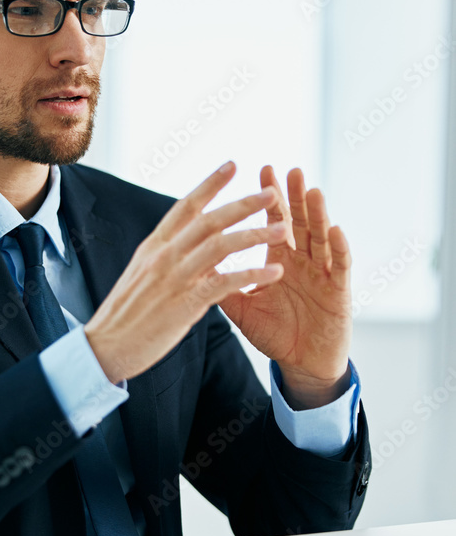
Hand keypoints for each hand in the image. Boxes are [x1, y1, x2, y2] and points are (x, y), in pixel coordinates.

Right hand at [84, 161, 287, 382]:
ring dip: (255, 234)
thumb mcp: (143, 275)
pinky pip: (225, 283)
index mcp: (154, 246)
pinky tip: (275, 271)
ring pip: (221, 245)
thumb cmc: (125, 315)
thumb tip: (196, 247)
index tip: (232, 165)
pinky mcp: (185, 304)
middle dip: (243, 204)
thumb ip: (170, 258)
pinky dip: (252, 275)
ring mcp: (174, 278)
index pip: (185, 206)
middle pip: (209, 220)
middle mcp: (164, 255)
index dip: (210, 184)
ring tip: (283, 229)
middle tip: (271, 192)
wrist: (105, 346)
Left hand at [219, 166, 351, 408]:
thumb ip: (224, 285)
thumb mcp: (244, 308)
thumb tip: (194, 266)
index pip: (275, 222)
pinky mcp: (339, 292)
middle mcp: (303, 261)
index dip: (270, 198)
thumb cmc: (276, 334)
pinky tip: (335, 230)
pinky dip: (339, 248)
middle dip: (294, 196)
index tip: (262, 170)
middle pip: (299, 221)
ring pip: (320, 238)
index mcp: (280, 260)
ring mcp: (323, 274)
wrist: (301, 365)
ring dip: (317, 214)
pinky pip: (340, 267)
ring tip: (311, 190)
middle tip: (289, 169)